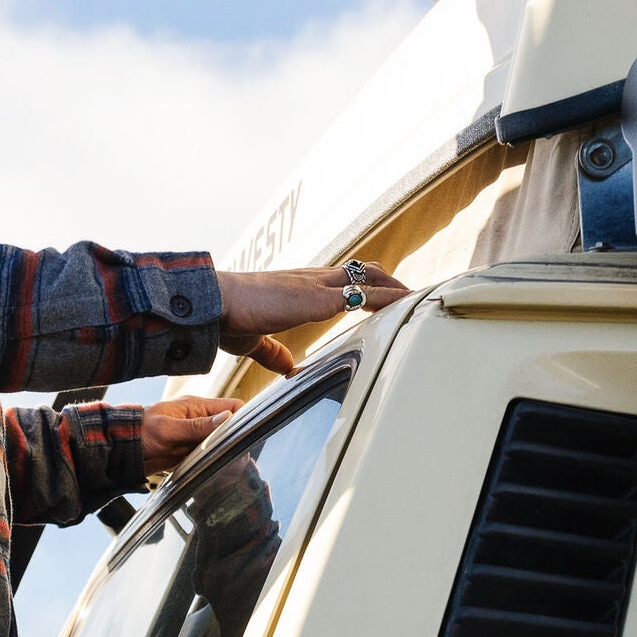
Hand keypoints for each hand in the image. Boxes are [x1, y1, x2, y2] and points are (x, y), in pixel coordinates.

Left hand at [139, 394, 241, 473]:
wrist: (122, 448)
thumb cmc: (140, 432)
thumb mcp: (168, 429)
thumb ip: (197, 425)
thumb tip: (226, 418)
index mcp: (197, 406)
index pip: (231, 406)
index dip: (243, 418)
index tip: (247, 435)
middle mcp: (199, 420)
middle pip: (229, 427)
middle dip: (237, 440)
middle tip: (243, 458)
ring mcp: (195, 436)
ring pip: (221, 442)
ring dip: (227, 453)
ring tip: (235, 468)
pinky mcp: (190, 451)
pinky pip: (209, 454)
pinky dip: (215, 461)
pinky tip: (221, 472)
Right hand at [216, 262, 407, 376]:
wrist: (216, 303)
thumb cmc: (227, 318)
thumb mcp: (255, 340)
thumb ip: (274, 352)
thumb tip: (287, 365)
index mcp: (298, 287)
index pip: (340, 277)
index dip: (363, 284)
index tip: (381, 294)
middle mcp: (312, 278)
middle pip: (363, 270)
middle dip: (388, 282)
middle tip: (409, 295)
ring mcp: (318, 285)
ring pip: (370, 277)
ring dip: (396, 288)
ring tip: (419, 298)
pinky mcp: (321, 298)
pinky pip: (366, 294)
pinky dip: (389, 299)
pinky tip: (404, 306)